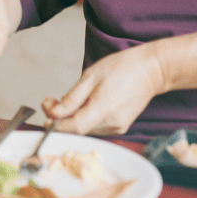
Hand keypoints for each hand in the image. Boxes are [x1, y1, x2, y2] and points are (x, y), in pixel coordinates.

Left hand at [42, 44, 164, 135]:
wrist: (151, 70)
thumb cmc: (122, 68)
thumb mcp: (91, 76)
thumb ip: (72, 98)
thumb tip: (55, 113)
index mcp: (104, 109)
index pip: (75, 127)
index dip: (57, 125)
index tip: (45, 117)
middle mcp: (112, 123)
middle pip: (78, 129)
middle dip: (60, 118)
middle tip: (49, 102)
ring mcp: (118, 126)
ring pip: (86, 129)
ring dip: (71, 118)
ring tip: (62, 101)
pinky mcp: (120, 126)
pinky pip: (95, 126)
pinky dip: (84, 118)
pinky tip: (80, 105)